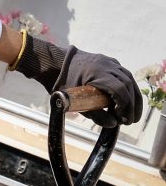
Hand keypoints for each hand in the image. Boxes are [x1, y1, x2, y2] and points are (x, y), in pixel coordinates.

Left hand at [14, 36, 142, 127]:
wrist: (53, 63)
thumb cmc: (60, 84)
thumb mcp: (73, 102)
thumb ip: (94, 114)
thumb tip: (112, 124)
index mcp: (99, 73)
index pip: (120, 90)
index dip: (125, 106)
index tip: (124, 120)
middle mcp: (108, 65)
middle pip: (128, 85)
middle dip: (132, 104)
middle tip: (131, 121)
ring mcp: (109, 62)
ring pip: (129, 79)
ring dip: (133, 96)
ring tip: (132, 113)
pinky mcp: (109, 62)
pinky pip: (123, 74)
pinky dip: (128, 87)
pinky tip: (127, 99)